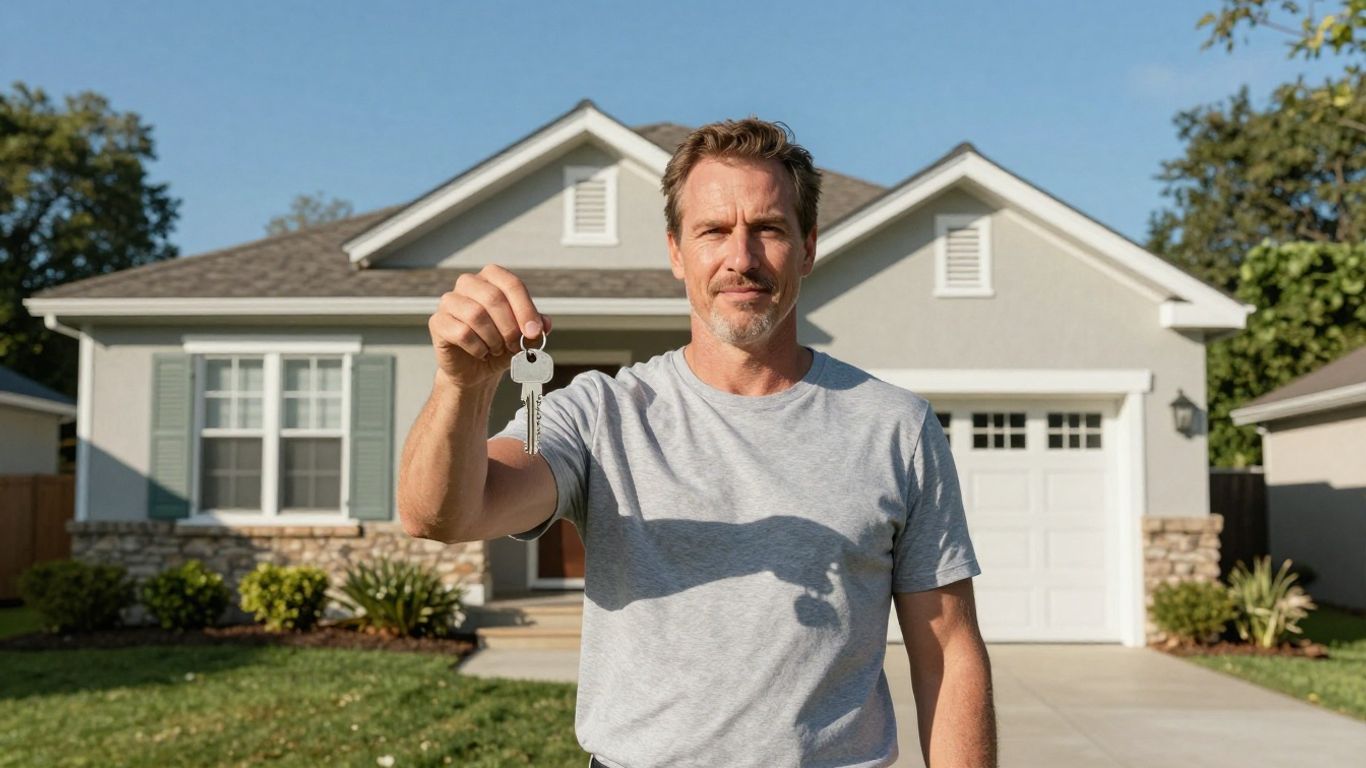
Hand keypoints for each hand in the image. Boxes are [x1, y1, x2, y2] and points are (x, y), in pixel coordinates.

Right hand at [428, 264, 551, 388]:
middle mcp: (468, 283)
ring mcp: (449, 301)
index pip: (511, 283)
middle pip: (493, 297)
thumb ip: (535, 328)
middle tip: (515, 345)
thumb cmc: (500, 345)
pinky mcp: (438, 322)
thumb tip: (544, 324)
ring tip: (497, 349)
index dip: (525, 309)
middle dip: (509, 327)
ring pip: (476, 314)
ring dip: (493, 338)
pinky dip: (478, 348)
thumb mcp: (523, 337)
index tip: (534, 332)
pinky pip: (461, 332)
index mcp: (491, 278)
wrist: (475, 370)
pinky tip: (481, 353)